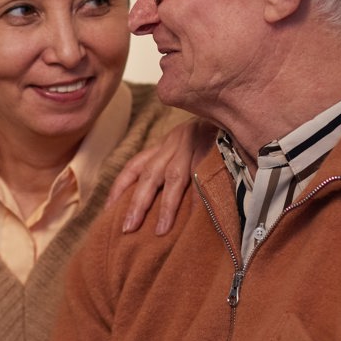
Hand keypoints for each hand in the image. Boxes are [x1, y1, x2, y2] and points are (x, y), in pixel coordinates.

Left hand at [109, 117, 213, 234]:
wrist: (233, 109)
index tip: (108, 209)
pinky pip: (204, 179)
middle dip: (137, 204)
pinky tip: (196, 220)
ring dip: (166, 207)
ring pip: (174, 179)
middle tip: (127, 228)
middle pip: (149, 176)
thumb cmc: (209, 135)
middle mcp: (173, 145)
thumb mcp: (184, 144)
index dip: (119, 188)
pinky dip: (200, 201)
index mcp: (163, 145)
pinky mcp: (213, 150)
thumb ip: (171, 165)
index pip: (134, 167)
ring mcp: (193, 147)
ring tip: (160, 231)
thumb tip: (157, 201)